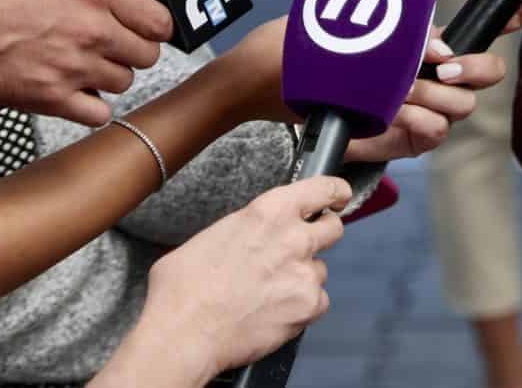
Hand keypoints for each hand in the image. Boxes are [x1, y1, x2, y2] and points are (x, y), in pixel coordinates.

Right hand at [0, 0, 170, 125]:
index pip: (157, 19)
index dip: (155, 22)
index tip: (144, 23)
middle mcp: (91, 31)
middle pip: (147, 55)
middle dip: (136, 49)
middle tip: (116, 43)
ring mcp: (71, 68)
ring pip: (123, 84)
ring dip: (113, 75)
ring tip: (91, 63)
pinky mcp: (46, 99)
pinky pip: (96, 115)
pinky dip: (92, 107)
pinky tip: (76, 91)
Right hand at [126, 175, 348, 380]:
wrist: (183, 333)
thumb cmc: (183, 288)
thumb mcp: (211, 236)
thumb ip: (245, 229)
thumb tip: (249, 237)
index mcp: (268, 211)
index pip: (322, 189)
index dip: (335, 192)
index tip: (338, 196)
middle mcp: (293, 238)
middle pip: (333, 228)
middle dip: (322, 236)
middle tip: (301, 248)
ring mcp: (304, 273)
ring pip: (320, 270)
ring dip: (303, 277)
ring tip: (270, 292)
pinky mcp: (308, 306)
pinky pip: (318, 302)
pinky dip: (302, 307)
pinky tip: (276, 312)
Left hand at [341, 29, 510, 162]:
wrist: (332, 110)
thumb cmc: (364, 71)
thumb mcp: (392, 44)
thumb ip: (421, 41)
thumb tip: (443, 49)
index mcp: (450, 49)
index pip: (494, 29)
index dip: (521, 16)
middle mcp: (454, 80)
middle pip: (493, 70)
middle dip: (473, 67)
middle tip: (442, 68)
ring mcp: (444, 109)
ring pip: (463, 102)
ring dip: (428, 93)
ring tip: (397, 91)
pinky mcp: (427, 137)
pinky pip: (438, 126)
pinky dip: (414, 117)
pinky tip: (393, 113)